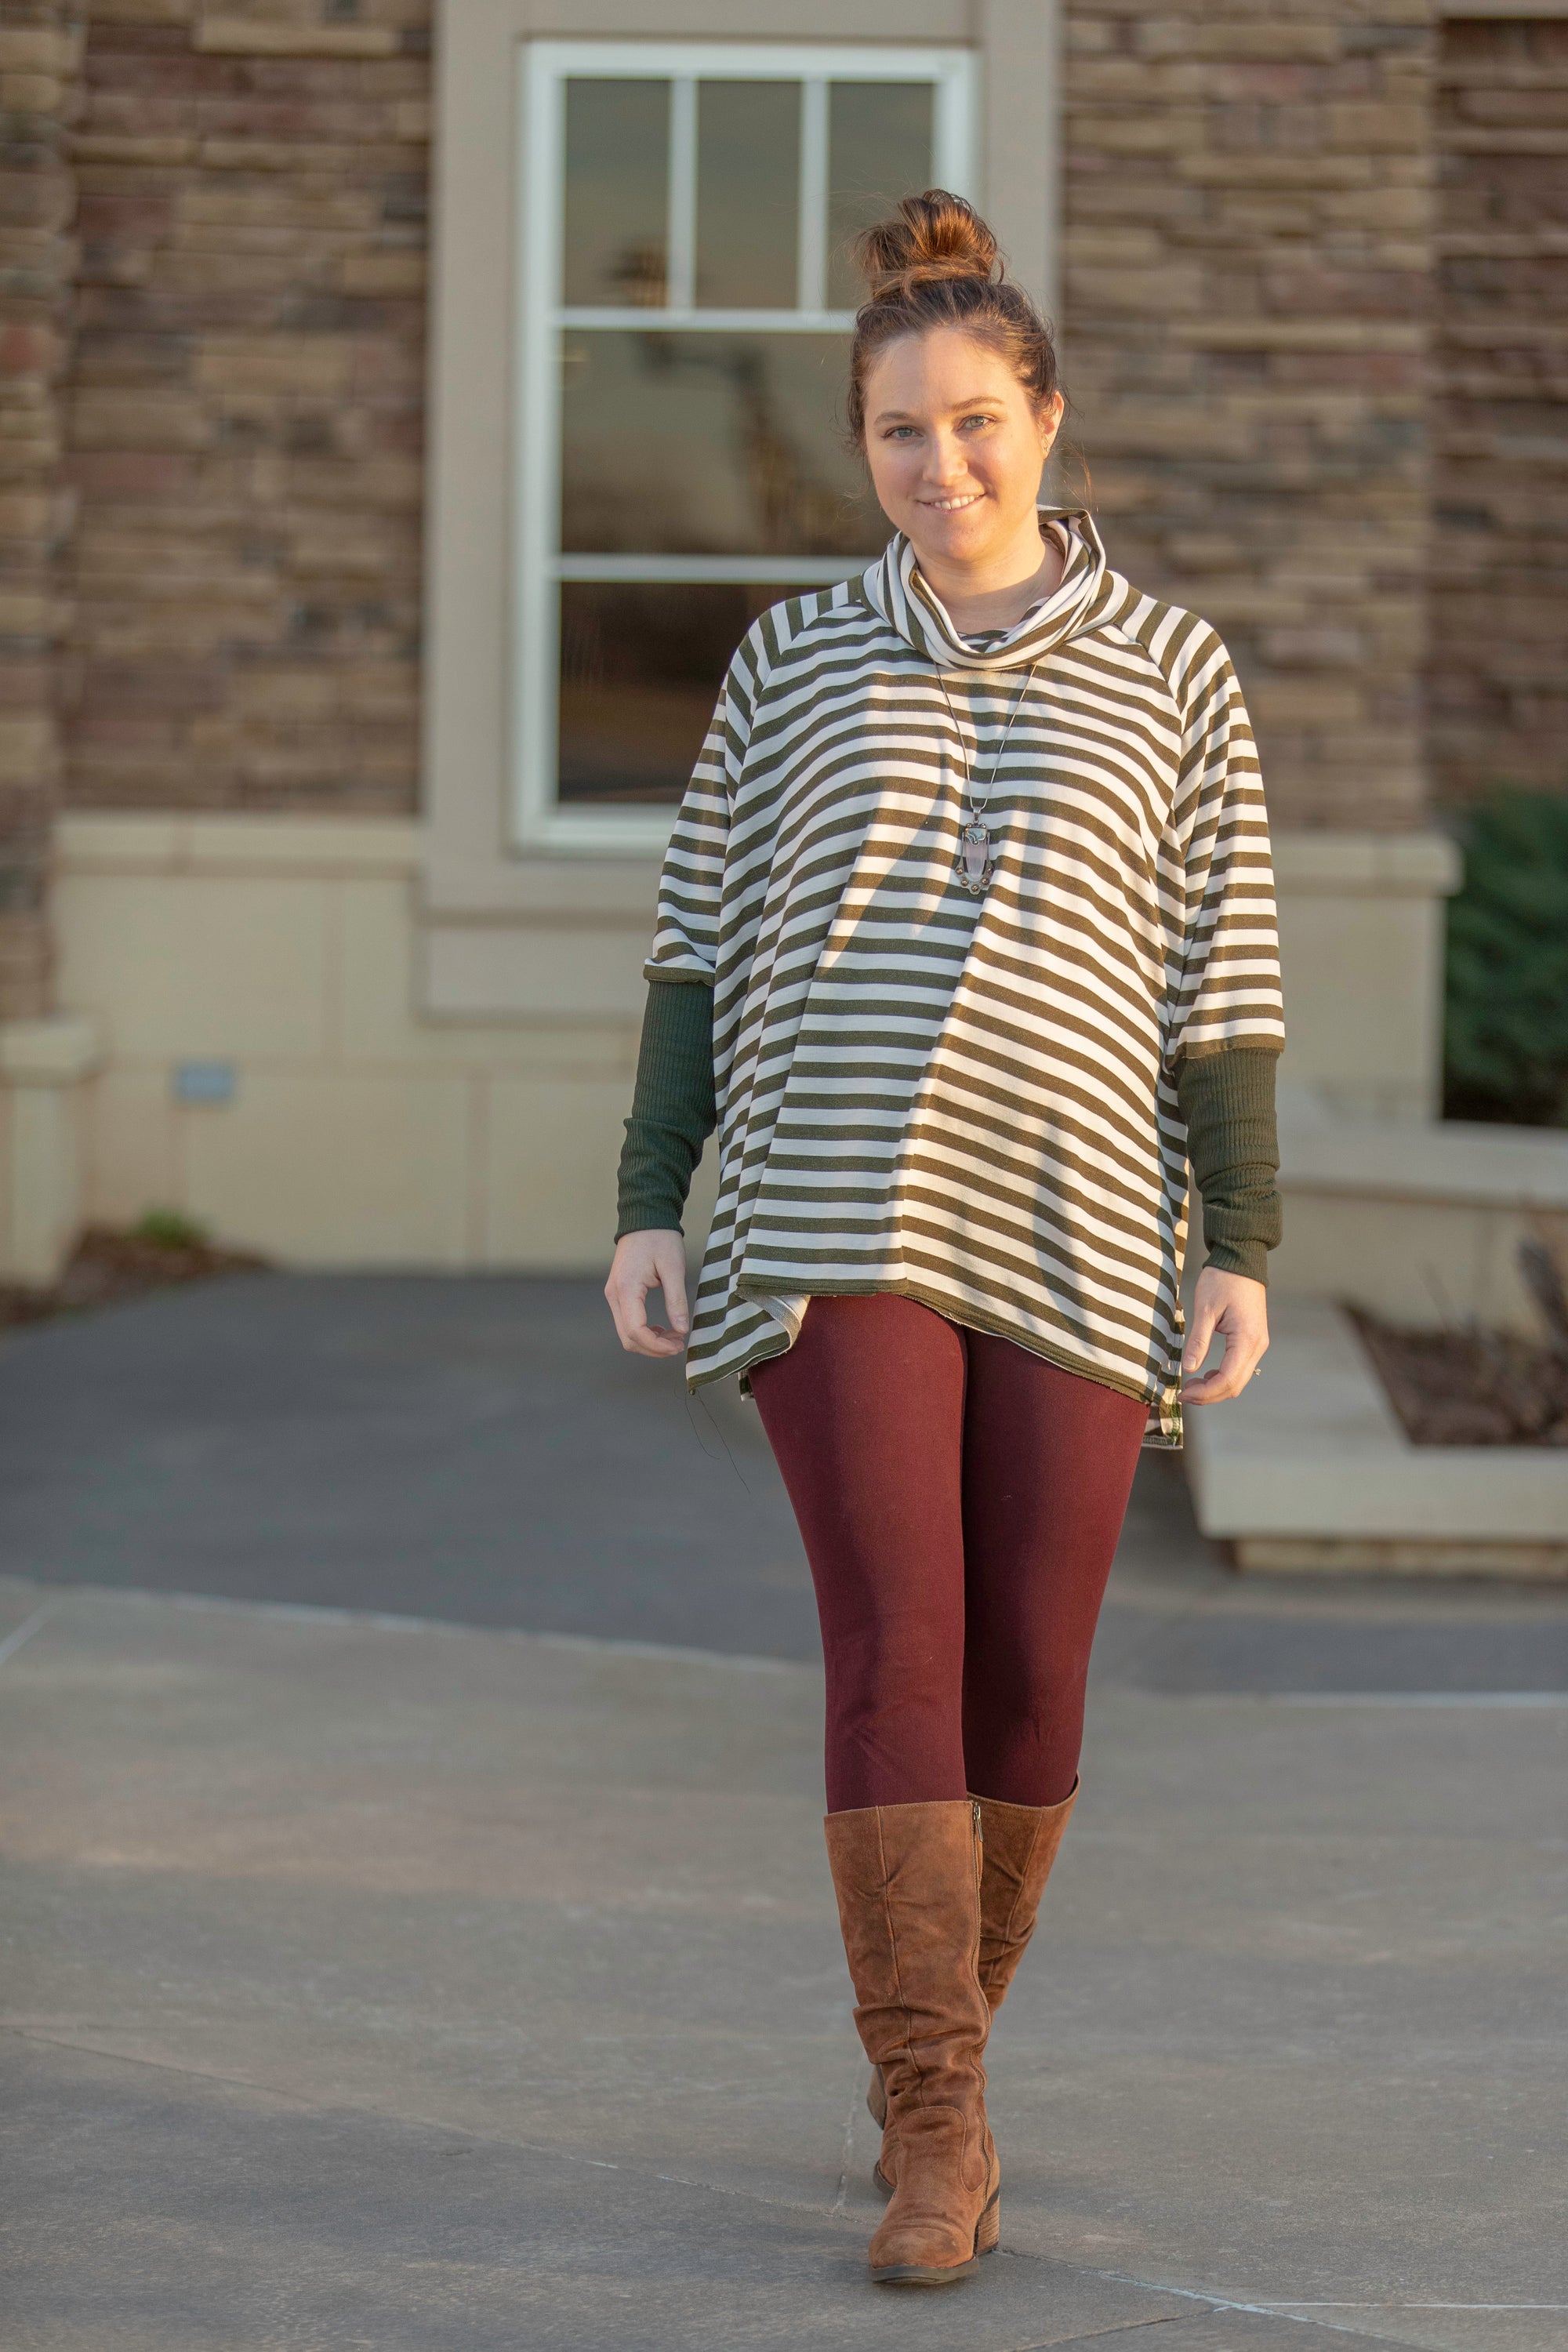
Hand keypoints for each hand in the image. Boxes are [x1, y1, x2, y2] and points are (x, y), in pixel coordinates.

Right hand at [605, 1229, 689, 1358]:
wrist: (645, 1218)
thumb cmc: (660, 1239)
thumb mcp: (673, 1268)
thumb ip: (676, 1301)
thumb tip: (682, 1330)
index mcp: (626, 1289)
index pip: (636, 1331)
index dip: (657, 1345)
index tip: (678, 1346)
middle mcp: (614, 1295)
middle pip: (628, 1338)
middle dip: (653, 1348)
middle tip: (678, 1344)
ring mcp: (613, 1295)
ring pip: (626, 1333)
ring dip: (649, 1342)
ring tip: (674, 1337)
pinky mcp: (618, 1293)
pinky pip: (627, 1322)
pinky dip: (643, 1332)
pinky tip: (662, 1329)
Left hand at [1181, 1266, 1267, 1404]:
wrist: (1241, 1260)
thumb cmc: (1222, 1280)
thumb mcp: (1205, 1310)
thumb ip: (1198, 1341)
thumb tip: (1188, 1368)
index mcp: (1247, 1339)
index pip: (1227, 1379)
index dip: (1205, 1392)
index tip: (1183, 1393)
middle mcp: (1258, 1345)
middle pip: (1235, 1385)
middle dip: (1209, 1395)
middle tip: (1184, 1393)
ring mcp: (1258, 1343)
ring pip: (1239, 1379)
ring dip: (1215, 1388)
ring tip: (1191, 1385)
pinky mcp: (1253, 1340)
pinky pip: (1239, 1367)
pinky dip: (1222, 1376)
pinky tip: (1205, 1374)